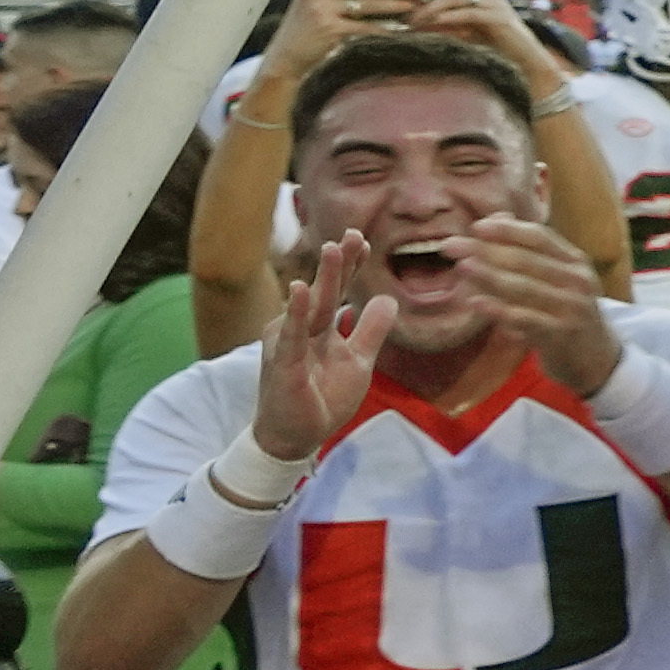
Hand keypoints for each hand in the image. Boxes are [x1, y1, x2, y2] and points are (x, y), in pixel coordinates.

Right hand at [259, 227, 400, 461]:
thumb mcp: (358, 362)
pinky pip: (290, 335)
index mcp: (320, 327)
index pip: (337, 290)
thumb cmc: (322, 397)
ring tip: (333, 248)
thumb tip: (388, 298)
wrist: (295, 437)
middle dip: (340, 262)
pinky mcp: (281, 362)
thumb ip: (371, 331)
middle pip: (325, 291)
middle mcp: (301, 329)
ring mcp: (289, 344)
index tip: (363, 239)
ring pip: (310, 306)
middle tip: (353, 233)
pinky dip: (296, 312)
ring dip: (322, 277)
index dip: (350, 266)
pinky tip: (300, 288)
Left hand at [399, 0, 553, 81]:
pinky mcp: (498, 18)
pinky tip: (435, 20)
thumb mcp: (463, 28)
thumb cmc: (493, 41)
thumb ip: (443, 20)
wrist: (525, 57)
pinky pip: (469, 13)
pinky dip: (450, 16)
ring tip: (412, 19)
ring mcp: (493, 2)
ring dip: (430, 6)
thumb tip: (413, 19)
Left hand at [457, 211, 621, 389]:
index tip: (476, 227)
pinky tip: (476, 303)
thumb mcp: (558, 278)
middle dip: (485, 251)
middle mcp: (577, 280)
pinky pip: (524, 319)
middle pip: (526, 260)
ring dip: (489, 276)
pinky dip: (498, 310)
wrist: (597, 358)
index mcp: (574, 261)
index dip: (507, 230)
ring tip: (461, 267)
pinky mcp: (560, 334)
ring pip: (523, 287)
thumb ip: (530, 250)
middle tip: (451, 246)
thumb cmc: (568, 312)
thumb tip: (496, 218)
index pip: (540, 237)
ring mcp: (570, 307)